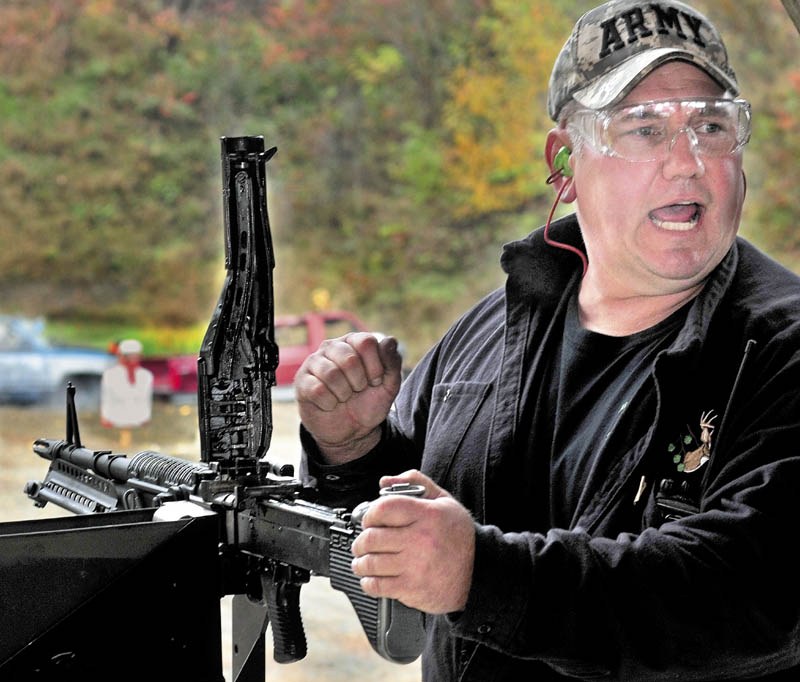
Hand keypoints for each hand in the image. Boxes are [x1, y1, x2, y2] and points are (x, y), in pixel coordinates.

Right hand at [295, 333, 402, 463]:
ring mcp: (314, 362)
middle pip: (349, 359)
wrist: (351, 431)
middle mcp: (332, 347)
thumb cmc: (368, 403)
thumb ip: (393, 362)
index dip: (376, 366)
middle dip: (359, 382)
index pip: (366, 342)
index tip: (375, 380)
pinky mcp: (302, 381)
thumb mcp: (389, 386)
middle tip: (358, 390)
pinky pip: (317, 390)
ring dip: (344, 394)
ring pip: (331, 374)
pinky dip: (330, 403)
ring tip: (344, 397)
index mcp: (354, 342)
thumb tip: (389, 340)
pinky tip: (330, 404)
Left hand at [351, 470, 475, 613]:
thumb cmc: (458, 537)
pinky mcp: (412, 588)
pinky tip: (371, 578)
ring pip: (371, 562)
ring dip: (360, 562)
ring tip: (362, 561)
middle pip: (372, 537)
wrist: (478, 572)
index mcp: (427, 515)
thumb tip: (386, 481)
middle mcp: (420, 540)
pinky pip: (378, 585)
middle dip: (360, 541)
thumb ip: (416, 483)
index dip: (371, 514)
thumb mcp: (444, 501)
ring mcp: (415, 565)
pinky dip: (368, 582)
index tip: (370, 520)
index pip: (384, 508)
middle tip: (362, 543)